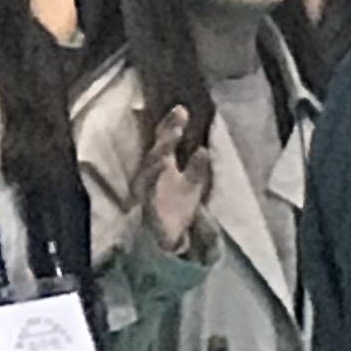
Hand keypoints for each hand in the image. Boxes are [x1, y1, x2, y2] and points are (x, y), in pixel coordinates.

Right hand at [133, 104, 206, 255]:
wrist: (169, 240)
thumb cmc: (177, 208)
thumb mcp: (192, 186)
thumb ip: (196, 168)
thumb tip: (203, 150)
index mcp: (162, 166)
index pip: (165, 141)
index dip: (171, 125)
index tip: (182, 110)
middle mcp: (151, 175)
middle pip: (157, 149)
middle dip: (167, 132)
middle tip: (179, 116)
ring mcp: (147, 191)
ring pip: (151, 166)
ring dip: (162, 149)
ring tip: (175, 134)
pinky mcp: (148, 208)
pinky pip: (151, 191)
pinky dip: (157, 176)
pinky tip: (166, 164)